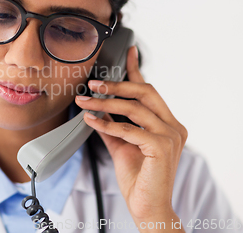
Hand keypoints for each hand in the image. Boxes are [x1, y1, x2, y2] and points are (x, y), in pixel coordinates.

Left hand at [75, 46, 187, 231]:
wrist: (147, 206)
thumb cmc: (138, 177)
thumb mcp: (121, 145)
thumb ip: (112, 125)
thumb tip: (97, 109)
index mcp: (167, 123)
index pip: (149, 91)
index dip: (136, 70)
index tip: (128, 52)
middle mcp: (173, 126)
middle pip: (145, 93)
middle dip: (116, 85)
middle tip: (92, 84)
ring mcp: (170, 136)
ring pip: (134, 109)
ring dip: (104, 104)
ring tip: (84, 102)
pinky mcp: (162, 148)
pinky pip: (129, 129)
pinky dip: (107, 124)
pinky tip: (91, 121)